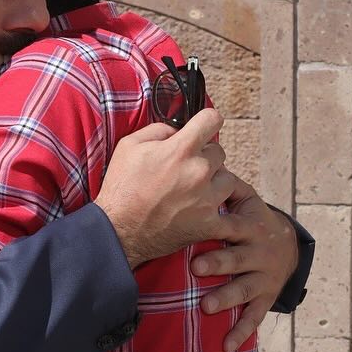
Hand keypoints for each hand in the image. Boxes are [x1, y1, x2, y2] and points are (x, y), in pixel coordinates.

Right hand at [96, 108, 235, 268]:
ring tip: (194, 191)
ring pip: (227, 180)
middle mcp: (199, 172)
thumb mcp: (129, 145)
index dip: (206, 122)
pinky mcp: (209, 225)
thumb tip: (178, 129)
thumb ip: (159, 129)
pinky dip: (228, 216)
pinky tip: (223, 215)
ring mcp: (207, 200)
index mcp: (181, 150)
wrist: (117, 232)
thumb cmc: (121, 188)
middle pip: (219, 152)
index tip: (203, 128)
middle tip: (186, 168)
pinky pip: (233, 217)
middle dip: (204, 156)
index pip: (212, 120)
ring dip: (214, 183)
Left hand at [193, 181, 298, 351]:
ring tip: (206, 306)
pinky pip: (254, 318)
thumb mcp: (247, 200)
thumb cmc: (254, 220)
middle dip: (218, 264)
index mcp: (252, 226)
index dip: (220, 228)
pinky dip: (240, 333)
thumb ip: (227, 186)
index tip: (198, 228)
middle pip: (238, 259)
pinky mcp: (265, 299)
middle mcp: (259, 253)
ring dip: (226, 298)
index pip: (235, 226)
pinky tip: (225, 346)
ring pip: (244, 290)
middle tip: (196, 268)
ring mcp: (263, 278)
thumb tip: (204, 164)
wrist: (288, 246)